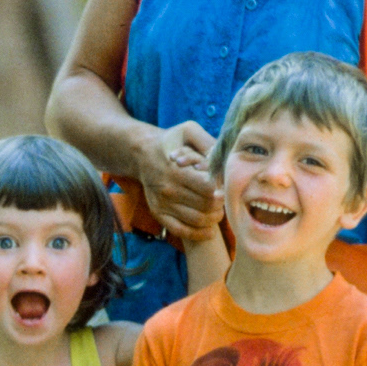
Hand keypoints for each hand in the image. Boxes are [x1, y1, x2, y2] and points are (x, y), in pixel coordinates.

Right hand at [138, 122, 222, 240]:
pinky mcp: (158, 213)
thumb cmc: (170, 142)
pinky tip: (209, 229)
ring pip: (197, 220)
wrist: (142, 153)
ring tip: (218, 210)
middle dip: (221, 204)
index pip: (208, 189)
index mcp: (177, 171)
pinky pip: (180, 230)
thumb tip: (223, 156)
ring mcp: (162, 204)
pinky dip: (198, 233)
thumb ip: (207, 141)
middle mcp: (168, 190)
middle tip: (224, 199)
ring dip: (213, 218)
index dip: (222, 190)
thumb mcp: (188, 131)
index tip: (224, 186)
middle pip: (206, 206)